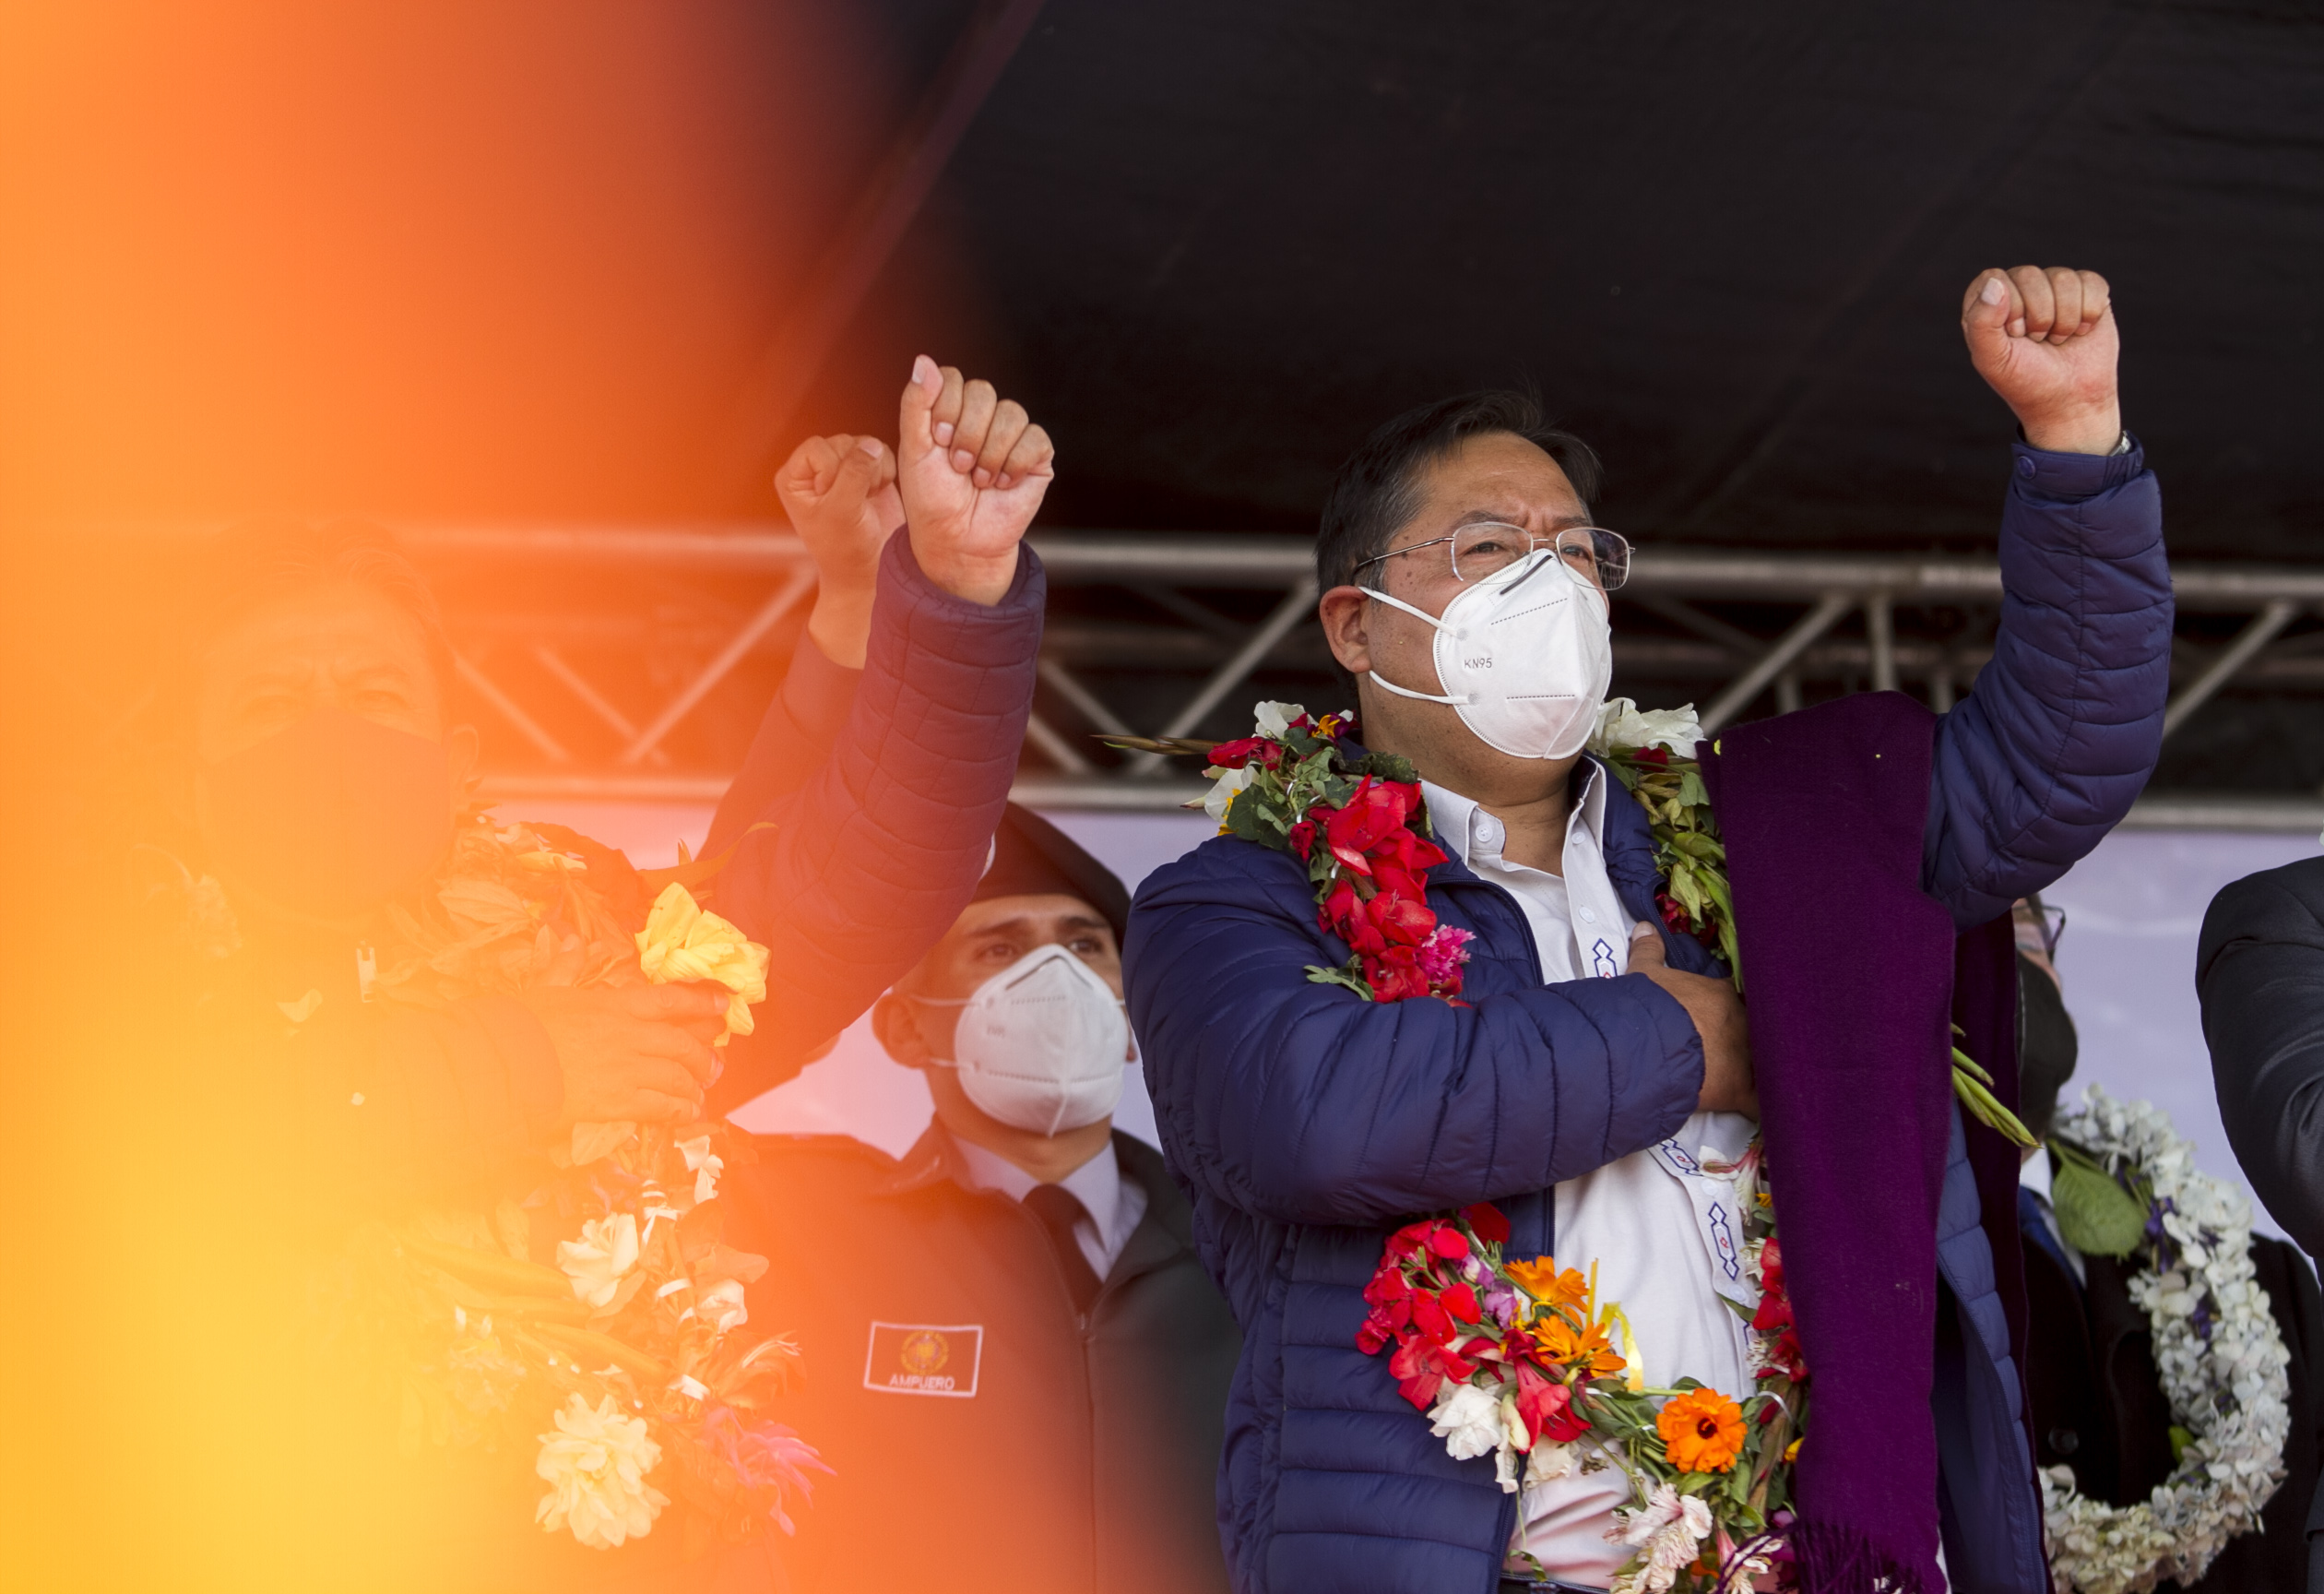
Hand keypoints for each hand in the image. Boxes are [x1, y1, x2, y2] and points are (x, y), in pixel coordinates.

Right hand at [516, 983, 730, 1127]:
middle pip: (681, 1043)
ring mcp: (627, 1068)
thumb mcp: (546, 988)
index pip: (670, 999)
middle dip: (702, 1055)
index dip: (701, 1002)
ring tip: (700, 1092)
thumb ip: (565, 966)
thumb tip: (571, 942)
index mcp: (615, 1003)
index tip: (724, 1004)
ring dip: (693, 1085)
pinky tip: (688, 1113)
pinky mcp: (619, 1100)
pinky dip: (679, 1110)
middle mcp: (630, 1034)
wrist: (506, 1065)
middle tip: (714, 1063)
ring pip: (676, 1076)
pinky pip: (661, 1106)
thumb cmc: (522, 1025)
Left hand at [776, 432, 901, 669]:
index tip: (835, 500)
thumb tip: (871, 446)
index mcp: (796, 477)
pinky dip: (886, 471)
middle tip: (856, 502)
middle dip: (856, 469)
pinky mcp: (868, 473)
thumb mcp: (842, 510)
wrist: (869, 570)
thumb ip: (854, 473)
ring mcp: (843, 469)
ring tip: (868, 498)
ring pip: (864, 445)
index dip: (832, 469)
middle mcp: (816, 469)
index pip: (817, 448)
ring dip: (873, 471)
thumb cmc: (845, 549)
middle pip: (842, 443)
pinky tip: (879, 493)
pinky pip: (881, 453)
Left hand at [896, 355, 1054, 604]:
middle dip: (967, 434)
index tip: (937, 442)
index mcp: (950, 409)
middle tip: (958, 467)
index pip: (953, 378)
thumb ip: (916, 404)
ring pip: (1011, 413)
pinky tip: (1002, 484)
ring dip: (990, 453)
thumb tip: (923, 360)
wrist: (958, 541)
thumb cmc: (932, 499)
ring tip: (979, 480)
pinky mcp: (1036, 455)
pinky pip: (1035, 438)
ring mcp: (1011, 434)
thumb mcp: (914, 450)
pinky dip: (1014, 464)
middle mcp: (982, 417)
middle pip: (984, 391)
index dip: (946, 409)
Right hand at [1629, 923, 1756, 1116]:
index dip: (1730, 1008)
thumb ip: (1649, 950)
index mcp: (1721, 995)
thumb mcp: (1644, 974)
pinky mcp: (1741, 1091)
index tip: (1723, 1015)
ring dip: (1765, 1070)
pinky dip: (1766, 1108)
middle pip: (1757, 1030)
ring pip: (1767, 1064)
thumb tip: (1646, 926)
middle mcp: (1742, 1023)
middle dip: (1752, 1038)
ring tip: (1762, 1078)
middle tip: (1739, 1047)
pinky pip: (1762, 1103)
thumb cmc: (1649, 1007)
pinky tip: (1771, 1112)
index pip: (1736, 998)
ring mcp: (1746, 1058)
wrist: (1650, 1045)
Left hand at [1960, 265, 2121, 454]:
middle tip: (2038, 341)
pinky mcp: (2087, 292)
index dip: (2009, 308)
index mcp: (1988, 302)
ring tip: (2057, 339)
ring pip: (2063, 278)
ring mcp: (2054, 288)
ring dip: (2064, 319)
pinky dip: (2089, 313)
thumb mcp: (1993, 359)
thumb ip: (1982, 322)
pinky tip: (2080, 331)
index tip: (2015, 335)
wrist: (2070, 401)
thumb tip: (1995, 283)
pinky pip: (2091, 282)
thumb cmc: (2025, 381)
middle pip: (2029, 274)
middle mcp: (2019, 289)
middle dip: (2038, 316)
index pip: (1995, 279)